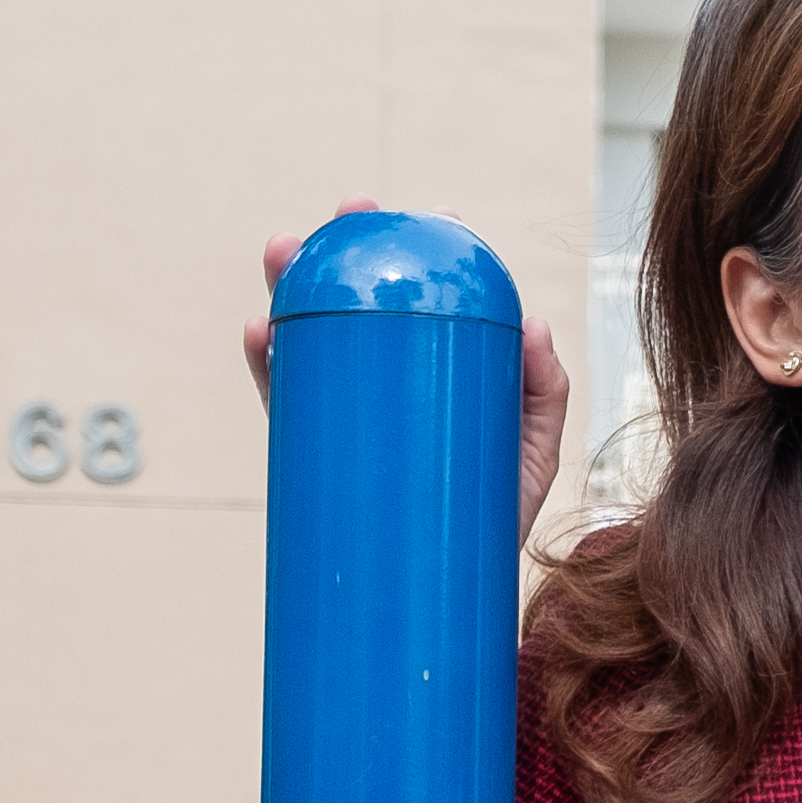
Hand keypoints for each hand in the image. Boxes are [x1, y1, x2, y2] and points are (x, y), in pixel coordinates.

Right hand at [245, 206, 576, 551]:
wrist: (448, 589)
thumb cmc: (496, 514)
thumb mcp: (532, 451)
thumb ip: (542, 393)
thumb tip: (533, 325)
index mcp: (436, 371)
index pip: (429, 303)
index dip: (426, 255)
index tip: (434, 217)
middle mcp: (387, 381)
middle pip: (362, 303)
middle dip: (347, 249)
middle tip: (349, 213)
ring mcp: (349, 411)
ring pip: (312, 336)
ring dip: (291, 284)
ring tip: (282, 250)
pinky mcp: (315, 450)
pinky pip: (285, 399)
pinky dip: (267, 361)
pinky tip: (259, 330)